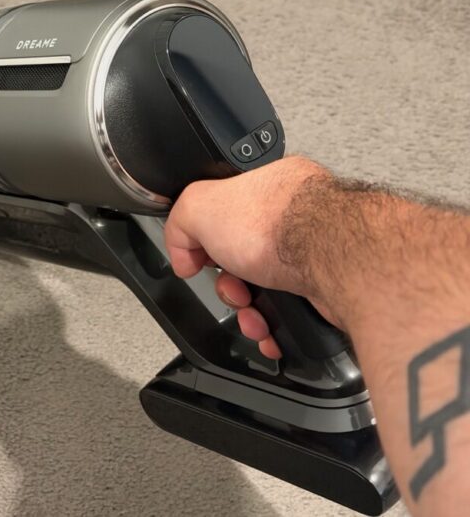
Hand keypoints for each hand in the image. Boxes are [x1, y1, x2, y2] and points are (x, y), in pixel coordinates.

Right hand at [164, 156, 335, 357]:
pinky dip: (277, 326)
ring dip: (250, 311)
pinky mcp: (330, 285)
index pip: (226, 216)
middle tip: (233, 289)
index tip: (201, 259)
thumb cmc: (284, 223)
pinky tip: (271, 329)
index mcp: (269, 187)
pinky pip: (293, 311)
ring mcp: (317, 251)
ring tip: (253, 317)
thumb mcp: (200, 205)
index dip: (208, 243)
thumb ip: (180, 221)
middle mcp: (297, 216)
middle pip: (244, 259)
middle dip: (231, 285)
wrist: (336, 258)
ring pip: (267, 290)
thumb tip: (181, 252)